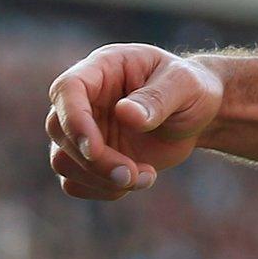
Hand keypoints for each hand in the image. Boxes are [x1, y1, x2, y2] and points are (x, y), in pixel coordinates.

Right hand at [46, 43, 222, 199]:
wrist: (197, 115)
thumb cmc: (191, 89)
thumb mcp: (185, 85)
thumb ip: (157, 98)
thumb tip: (125, 113)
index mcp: (103, 68)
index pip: (67, 89)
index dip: (73, 119)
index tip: (94, 149)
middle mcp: (85, 98)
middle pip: (60, 131)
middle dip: (94, 161)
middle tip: (133, 173)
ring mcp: (84, 129)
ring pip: (63, 161)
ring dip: (101, 179)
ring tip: (147, 177)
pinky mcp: (89, 158)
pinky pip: (76, 182)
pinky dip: (104, 190)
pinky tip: (139, 180)